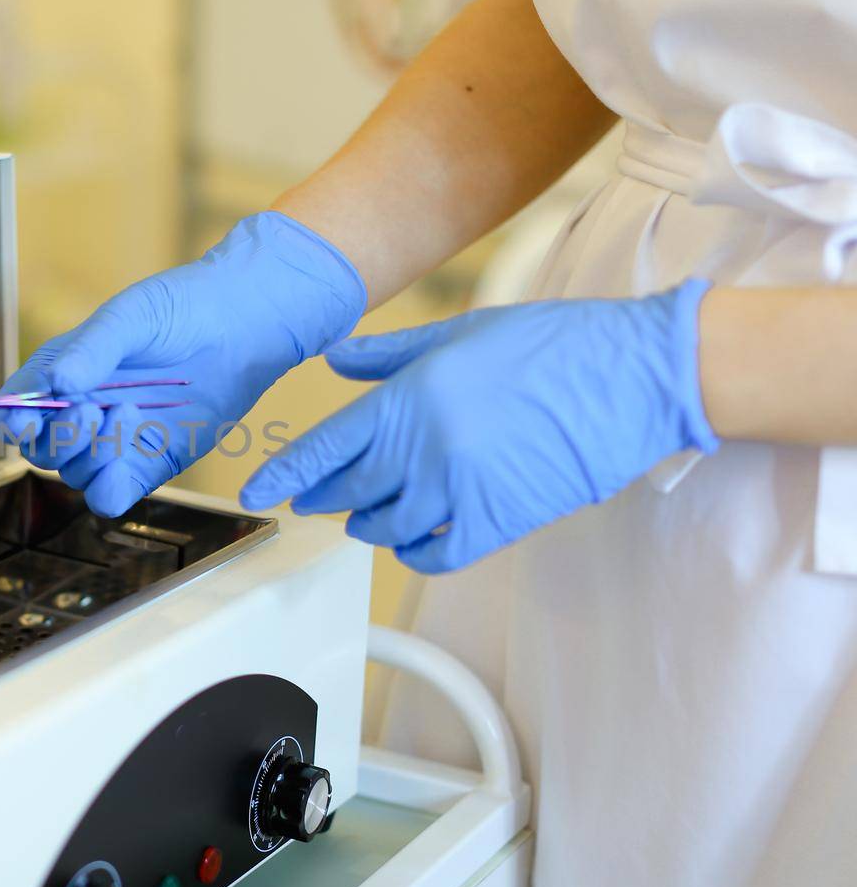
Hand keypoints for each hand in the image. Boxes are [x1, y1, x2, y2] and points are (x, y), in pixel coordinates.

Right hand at [0, 211, 366, 515]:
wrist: (242, 324)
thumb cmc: (180, 308)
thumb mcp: (130, 317)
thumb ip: (93, 349)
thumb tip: (59, 383)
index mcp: (62, 373)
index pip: (18, 407)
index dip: (12, 420)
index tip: (25, 423)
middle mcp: (82, 412)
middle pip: (43, 449)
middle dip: (59, 437)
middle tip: (90, 408)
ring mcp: (114, 441)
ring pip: (75, 474)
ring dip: (90, 456)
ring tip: (129, 412)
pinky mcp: (149, 464)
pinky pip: (111, 496)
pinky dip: (108, 489)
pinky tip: (124, 464)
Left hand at [240, 279, 717, 571]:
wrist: (632, 376)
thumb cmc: (551, 344)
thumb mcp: (458, 332)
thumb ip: (387, 354)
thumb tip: (335, 357)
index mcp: (409, 397)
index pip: (324, 447)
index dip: (283, 473)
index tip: (255, 491)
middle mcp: (425, 448)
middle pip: (349, 490)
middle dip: (325, 496)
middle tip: (314, 498)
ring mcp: (459, 490)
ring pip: (385, 527)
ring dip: (369, 522)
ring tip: (368, 512)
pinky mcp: (497, 522)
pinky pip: (433, 554)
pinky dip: (413, 551)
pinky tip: (413, 538)